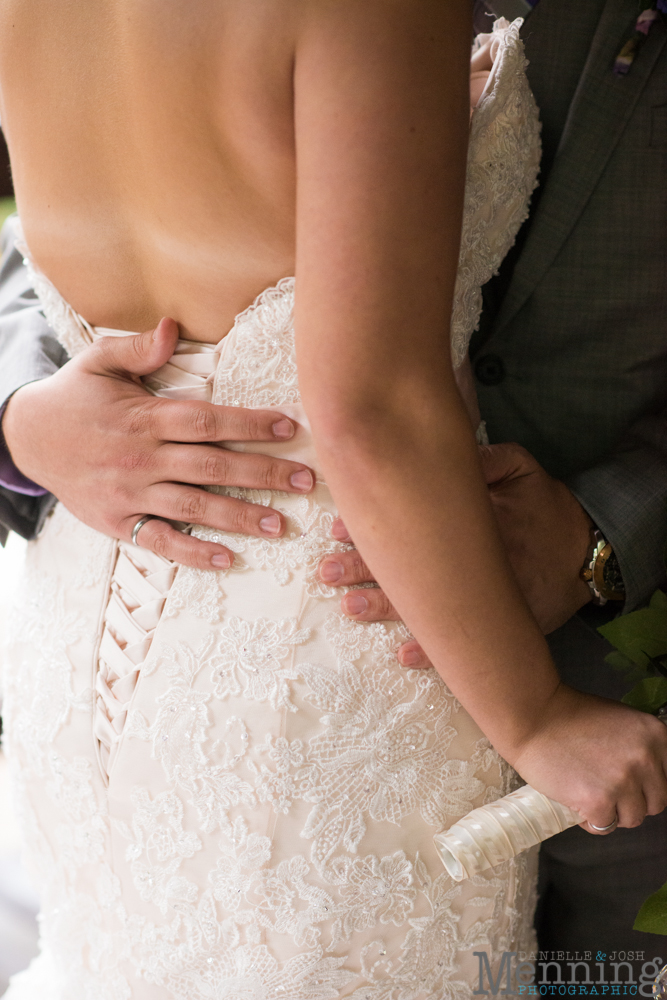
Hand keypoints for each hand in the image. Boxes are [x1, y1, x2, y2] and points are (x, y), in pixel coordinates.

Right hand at [2, 318, 313, 566]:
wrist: (24, 438)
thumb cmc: (72, 397)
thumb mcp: (97, 362)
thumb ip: (138, 348)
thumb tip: (174, 327)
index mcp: (145, 416)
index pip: (208, 421)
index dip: (252, 425)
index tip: (290, 428)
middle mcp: (142, 457)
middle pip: (212, 466)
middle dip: (263, 473)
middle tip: (305, 481)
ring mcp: (130, 493)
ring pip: (194, 507)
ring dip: (239, 516)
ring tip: (280, 524)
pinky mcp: (118, 521)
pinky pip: (159, 541)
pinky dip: (192, 553)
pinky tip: (226, 559)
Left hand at [318, 443, 593, 665]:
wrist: (587, 554)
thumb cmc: (547, 507)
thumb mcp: (522, 471)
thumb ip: (488, 460)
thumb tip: (452, 456)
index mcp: (474, 521)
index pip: (415, 522)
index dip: (376, 525)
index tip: (340, 529)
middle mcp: (476, 561)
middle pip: (412, 566)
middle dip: (365, 569)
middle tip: (327, 571)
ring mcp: (488, 597)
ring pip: (429, 605)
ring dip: (385, 608)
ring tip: (349, 607)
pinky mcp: (501, 623)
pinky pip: (465, 643)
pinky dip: (436, 652)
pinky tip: (407, 657)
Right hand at [510, 685, 666, 834]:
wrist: (533, 717)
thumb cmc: (568, 717)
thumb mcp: (620, 722)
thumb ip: (640, 747)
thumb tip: (649, 779)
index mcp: (656, 736)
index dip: (646, 783)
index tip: (629, 781)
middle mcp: (646, 759)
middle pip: (656, 802)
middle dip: (632, 800)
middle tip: (605, 787)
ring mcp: (623, 782)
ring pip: (633, 819)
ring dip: (613, 812)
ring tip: (588, 791)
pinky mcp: (599, 802)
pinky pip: (605, 826)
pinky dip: (590, 820)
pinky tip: (575, 799)